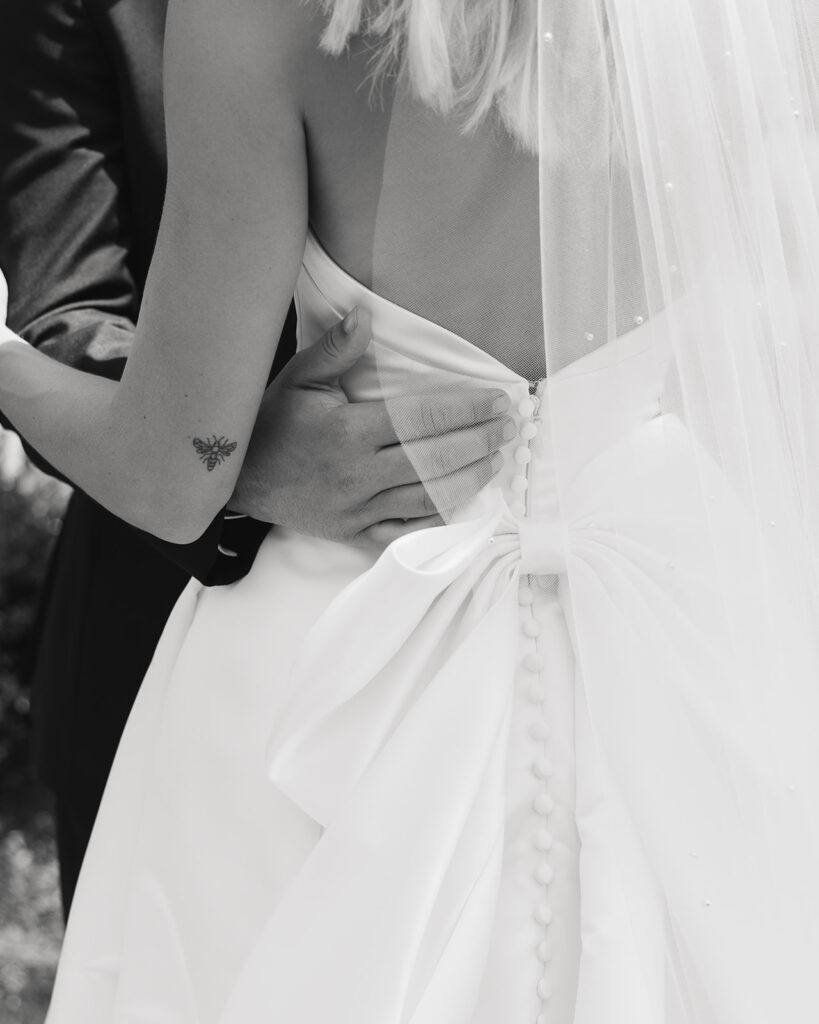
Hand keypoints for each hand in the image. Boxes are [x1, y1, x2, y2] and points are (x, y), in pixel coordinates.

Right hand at [230, 307, 513, 548]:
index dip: (465, 410)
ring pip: (426, 497)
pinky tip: (461, 508)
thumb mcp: (298, 379)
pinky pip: (402, 531)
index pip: (422, 419)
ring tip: (496, 462)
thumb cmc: (269, 424)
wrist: (237, 480)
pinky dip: (434, 522)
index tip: (495, 401)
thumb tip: (365, 314)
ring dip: (467, 480)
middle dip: (478, 443)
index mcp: (349, 432)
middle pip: (433, 459)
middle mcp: (359, 473)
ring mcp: (358, 507)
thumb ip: (336, 350)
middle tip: (509, 429)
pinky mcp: (353, 532)